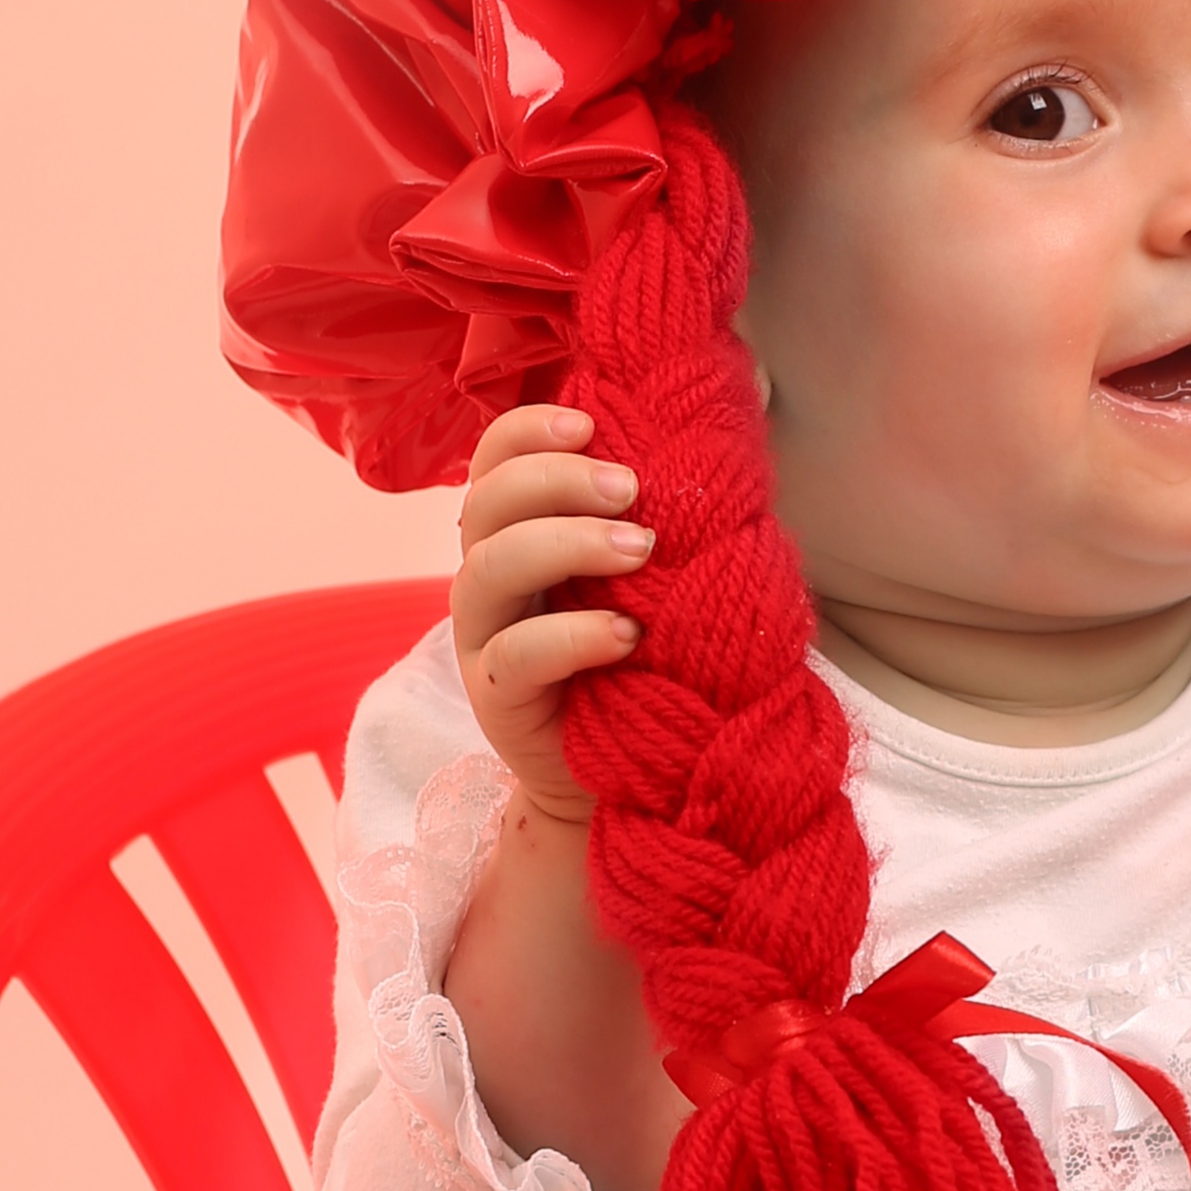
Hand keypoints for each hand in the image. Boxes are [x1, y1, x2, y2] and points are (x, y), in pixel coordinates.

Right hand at [451, 406, 652, 825]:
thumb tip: (706, 446)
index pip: (493, 462)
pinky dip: (573, 637)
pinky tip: (626, 635)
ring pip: (490, 568)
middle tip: (631, 490)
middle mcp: (488, 577)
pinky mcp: (498, 697)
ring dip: (566, 543)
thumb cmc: (647, 657)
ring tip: (639, 550)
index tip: (590, 425)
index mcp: (516, 533)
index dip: (528, 432)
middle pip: (488, 503)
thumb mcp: (648, 577)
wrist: (637, 765)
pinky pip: (518, 655)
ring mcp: (484, 637)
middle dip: (557, 479)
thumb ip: (651, 516)